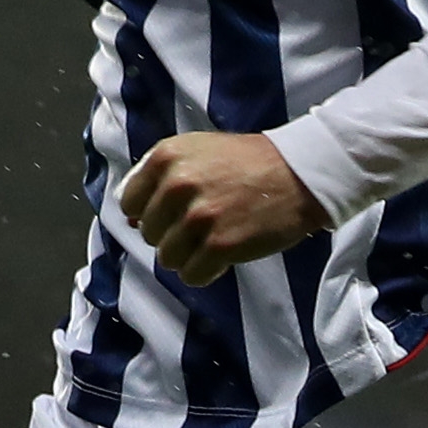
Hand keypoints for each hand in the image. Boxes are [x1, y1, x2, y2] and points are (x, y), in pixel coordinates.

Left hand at [119, 131, 322, 278]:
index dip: (150, 213)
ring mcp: (199, 216)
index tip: (173, 213)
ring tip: (213, 240)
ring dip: (188, 256)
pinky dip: (206, 272)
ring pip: (167, 258)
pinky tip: (223, 254)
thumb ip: (159, 178)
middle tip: (201, 225)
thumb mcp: (196, 152)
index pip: (129, 203)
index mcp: (166, 157)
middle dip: (171, 235)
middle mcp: (178, 184)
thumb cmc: (246, 163)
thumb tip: (131, 220)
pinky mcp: (220, 245)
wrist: (299, 174)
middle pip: (149, 234)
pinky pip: (192, 275)